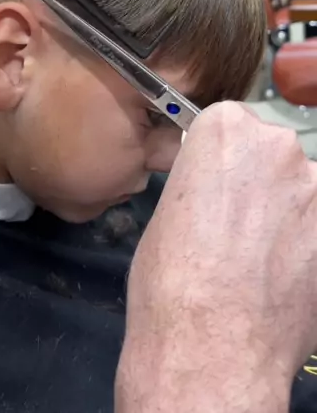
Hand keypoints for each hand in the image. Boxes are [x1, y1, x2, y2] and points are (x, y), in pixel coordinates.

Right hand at [118, 102, 316, 411]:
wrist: (211, 345)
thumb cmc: (171, 279)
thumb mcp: (168, 210)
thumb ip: (202, 183)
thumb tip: (216, 192)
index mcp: (225, 129)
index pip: (232, 124)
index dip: (223, 159)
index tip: (218, 185)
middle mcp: (277, 146)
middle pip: (272, 153)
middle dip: (260, 182)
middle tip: (239, 226)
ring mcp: (316, 187)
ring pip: (303, 192)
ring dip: (289, 215)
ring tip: (265, 260)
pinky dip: (307, 246)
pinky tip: (287, 278)